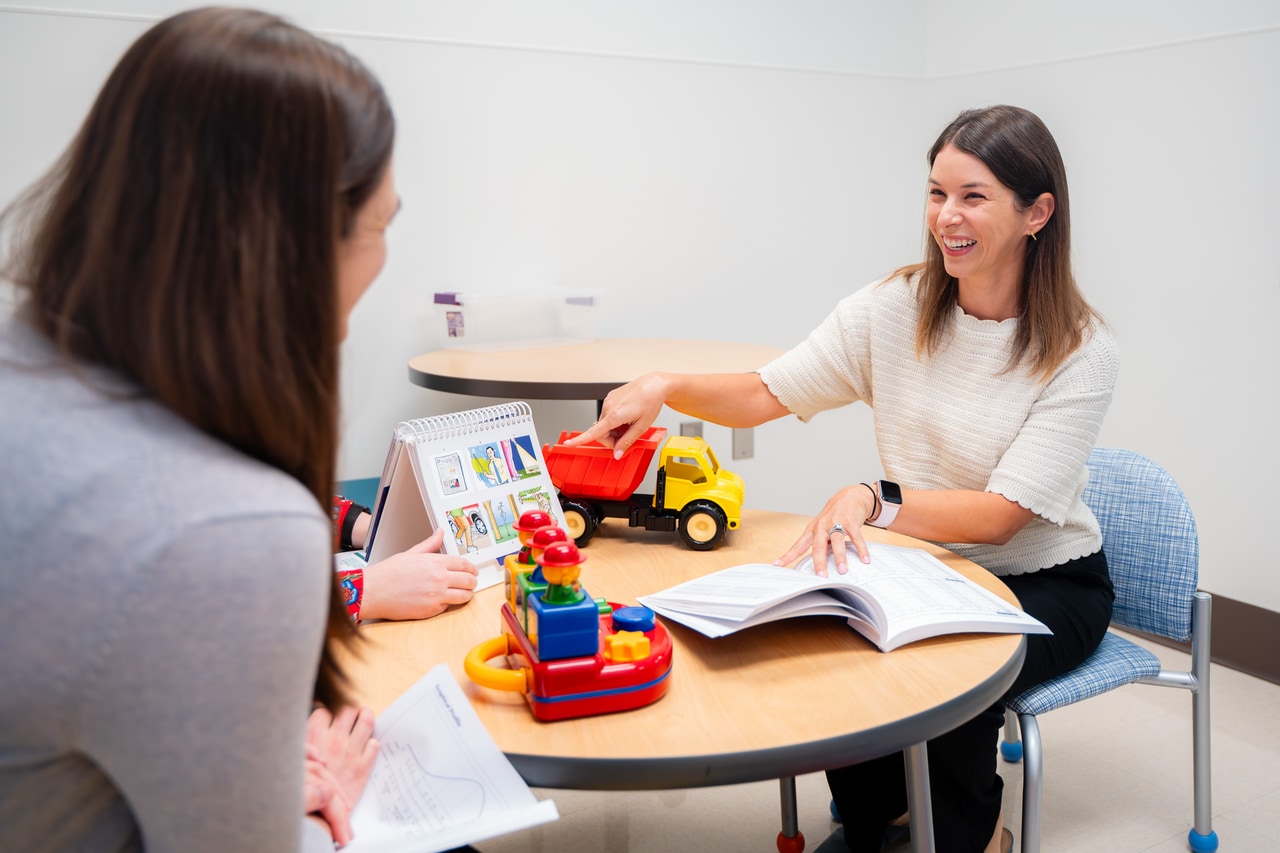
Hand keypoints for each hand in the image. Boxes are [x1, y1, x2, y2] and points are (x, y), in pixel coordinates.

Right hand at [306, 705, 378, 846]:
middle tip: (350, 715)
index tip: (328, 719)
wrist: (315, 816)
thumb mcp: (293, 762)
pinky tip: (367, 747)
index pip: (324, 711)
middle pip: (348, 710)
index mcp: (313, 737)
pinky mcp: (363, 766)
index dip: (326, 715)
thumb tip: (306, 732)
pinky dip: (372, 744)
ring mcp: (351, 752)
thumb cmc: (300, 790)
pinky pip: (374, 745)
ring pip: (366, 721)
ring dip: (366, 717)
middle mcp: (334, 740)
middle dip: (349, 711)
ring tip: (365, 718)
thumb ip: (302, 746)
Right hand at [358, 528, 478, 620]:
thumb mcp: (411, 553)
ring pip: (465, 597)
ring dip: (465, 595)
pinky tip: (441, 600)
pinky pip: (448, 608)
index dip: (472, 568)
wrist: (373, 591)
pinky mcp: (431, 610)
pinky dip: (447, 604)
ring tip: (460, 593)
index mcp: (436, 562)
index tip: (472, 571)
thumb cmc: (388, 573)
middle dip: (472, 582)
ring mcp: (436, 596)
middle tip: (469, 582)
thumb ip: (430, 544)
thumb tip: (440, 532)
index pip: (465, 564)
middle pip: (469, 581)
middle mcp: (439, 578)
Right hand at [563, 372, 671, 458]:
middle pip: (601, 432)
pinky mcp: (611, 397)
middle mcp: (608, 407)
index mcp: (614, 415)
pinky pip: (608, 414)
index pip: (593, 432)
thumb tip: (617, 453)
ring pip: (605, 423)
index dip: (579, 440)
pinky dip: (615, 420)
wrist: (654, 385)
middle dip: (612, 439)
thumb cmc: (650, 401)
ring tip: (629, 425)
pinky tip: (627, 417)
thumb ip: (627, 442)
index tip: (569, 444)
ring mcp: (609, 401)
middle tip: (626, 439)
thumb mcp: (641, 427)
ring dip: (614, 429)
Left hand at [774, 484, 877, 575]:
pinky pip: (856, 537)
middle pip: (818, 546)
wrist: (849, 496)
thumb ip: (821, 545)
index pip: (798, 546)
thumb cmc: (834, 516)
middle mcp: (822, 526)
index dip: (787, 556)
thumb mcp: (823, 530)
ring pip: (837, 541)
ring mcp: (836, 522)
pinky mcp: (850, 520)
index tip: (777, 565)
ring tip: (843, 570)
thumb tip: (818, 566)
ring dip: (840, 556)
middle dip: (819, 562)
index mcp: (812, 531)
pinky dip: (861, 549)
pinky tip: (865, 559)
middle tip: (821, 577)